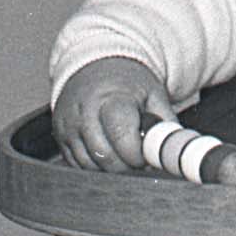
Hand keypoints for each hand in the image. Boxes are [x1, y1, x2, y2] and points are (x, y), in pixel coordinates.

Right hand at [53, 57, 175, 173]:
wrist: (95, 68)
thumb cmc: (128, 83)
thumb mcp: (154, 94)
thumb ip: (166, 122)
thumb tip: (176, 148)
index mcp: (111, 100)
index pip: (121, 137)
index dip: (137, 154)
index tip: (147, 155)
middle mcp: (84, 113)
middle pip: (104, 156)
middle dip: (126, 165)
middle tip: (139, 159)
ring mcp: (68, 126)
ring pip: (88, 164)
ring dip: (110, 168)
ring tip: (124, 154)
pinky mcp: (59, 136)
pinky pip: (76, 163)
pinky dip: (94, 164)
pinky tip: (108, 152)